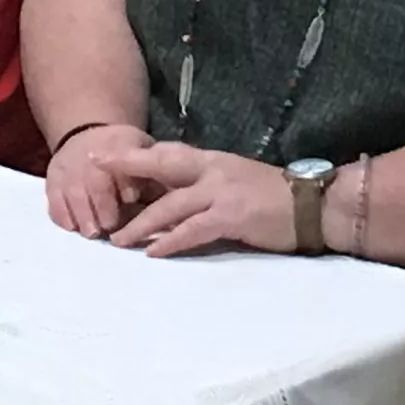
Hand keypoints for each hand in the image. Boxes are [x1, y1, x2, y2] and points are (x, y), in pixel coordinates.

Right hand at [44, 122, 156, 237]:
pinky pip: (53, 195)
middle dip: (100, 204)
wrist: (91, 136)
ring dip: (80, 212)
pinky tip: (71, 227)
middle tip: (107, 228)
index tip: (132, 199)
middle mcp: (91, 152)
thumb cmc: (128, 153)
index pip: (123, 161)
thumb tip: (172, 202)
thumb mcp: (147, 152)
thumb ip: (158, 174)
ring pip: (71, 189)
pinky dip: (60, 212)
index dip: (126, 181)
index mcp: (120, 143)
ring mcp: (69, 164)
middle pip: (93, 178)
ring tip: (90, 233)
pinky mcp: (53, 176)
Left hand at [106, 142, 297, 256]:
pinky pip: (193, 230)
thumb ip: (203, 183)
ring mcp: (221, 192)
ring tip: (117, 240)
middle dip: (125, 169)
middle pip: (159, 166)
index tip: (101, 154)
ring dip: (140, 224)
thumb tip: (170, 193)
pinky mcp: (232, 217)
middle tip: (92, 173)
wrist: (312, 205)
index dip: (132, 154)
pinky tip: (153, 252)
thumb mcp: (232, 179)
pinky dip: (170, 242)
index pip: (164, 152)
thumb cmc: (272, 196)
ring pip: (170, 206)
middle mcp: (211, 171)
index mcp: (210, 160)